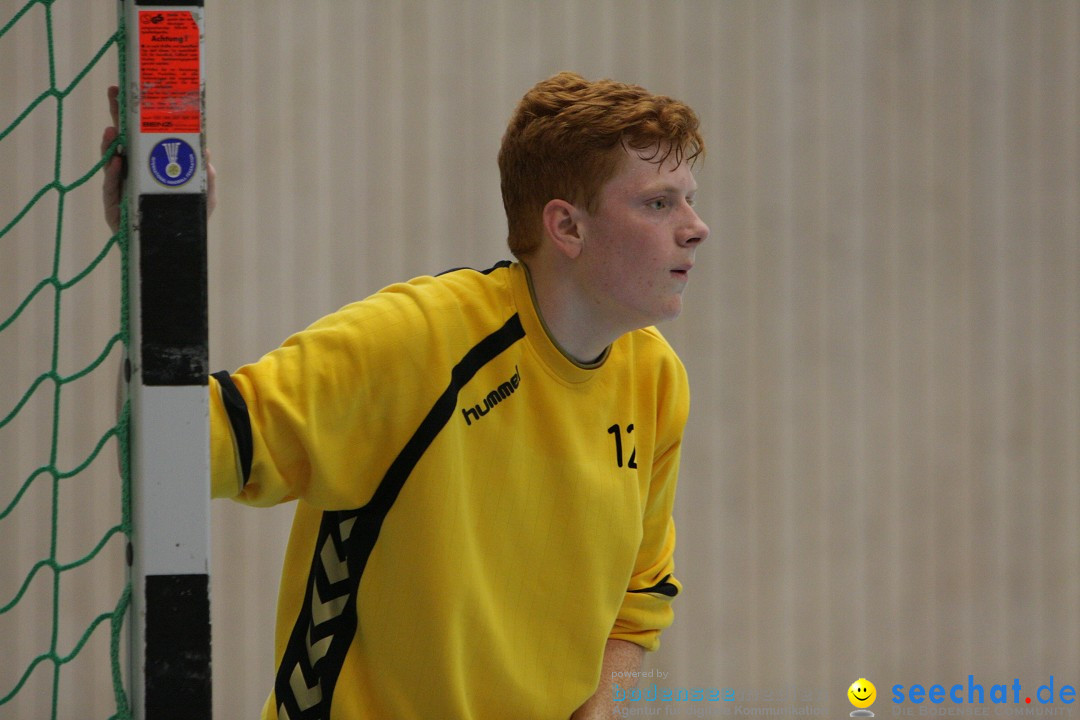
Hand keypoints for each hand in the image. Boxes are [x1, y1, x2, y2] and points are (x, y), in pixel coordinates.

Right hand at [101, 85, 216, 232]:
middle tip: (113, 92)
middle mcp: (134, 173)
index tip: (135, 92)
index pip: (142, 136)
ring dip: (111, 144)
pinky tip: (116, 160)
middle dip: (118, 116)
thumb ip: (205, 176)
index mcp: (151, 166)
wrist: (173, 253)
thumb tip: (205, 151)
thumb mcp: (203, 197)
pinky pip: (110, 189)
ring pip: (111, 161)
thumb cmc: (186, 222)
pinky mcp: (114, 208)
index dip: (138, 116)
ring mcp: (122, 189)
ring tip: (113, 130)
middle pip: (123, 140)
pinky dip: (112, 174)